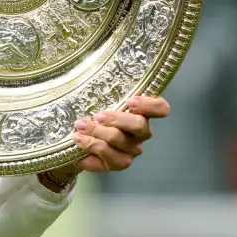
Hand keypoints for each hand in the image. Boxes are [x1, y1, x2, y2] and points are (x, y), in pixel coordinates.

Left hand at [39, 95, 170, 185]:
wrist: (75, 143)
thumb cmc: (90, 114)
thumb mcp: (95, 100)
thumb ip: (99, 90)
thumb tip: (85, 73)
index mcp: (141, 113)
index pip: (160, 108)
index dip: (150, 105)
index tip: (130, 101)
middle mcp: (140, 133)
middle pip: (139, 125)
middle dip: (116, 119)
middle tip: (96, 116)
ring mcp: (131, 150)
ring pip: (119, 141)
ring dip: (97, 133)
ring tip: (79, 128)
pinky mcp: (119, 164)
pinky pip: (109, 158)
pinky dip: (91, 149)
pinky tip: (79, 145)